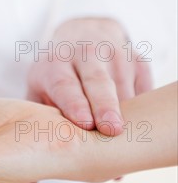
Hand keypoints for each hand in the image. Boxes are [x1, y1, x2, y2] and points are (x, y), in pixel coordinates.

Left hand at [28, 18, 152, 134]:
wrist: (85, 33)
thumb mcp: (40, 84)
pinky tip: (136, 126)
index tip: (84, 123)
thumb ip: (38, 113)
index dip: (74, 104)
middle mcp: (86, 54)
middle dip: (105, 105)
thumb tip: (40, 150)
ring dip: (127, 114)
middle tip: (112, 129)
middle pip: (97, 81)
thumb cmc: (58, 72)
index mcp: (57, 63)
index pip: (65, 84)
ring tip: (125, 141)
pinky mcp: (137, 60)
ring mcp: (115, 54)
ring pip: (124, 87)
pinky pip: (143, 89)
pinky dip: (142, 110)